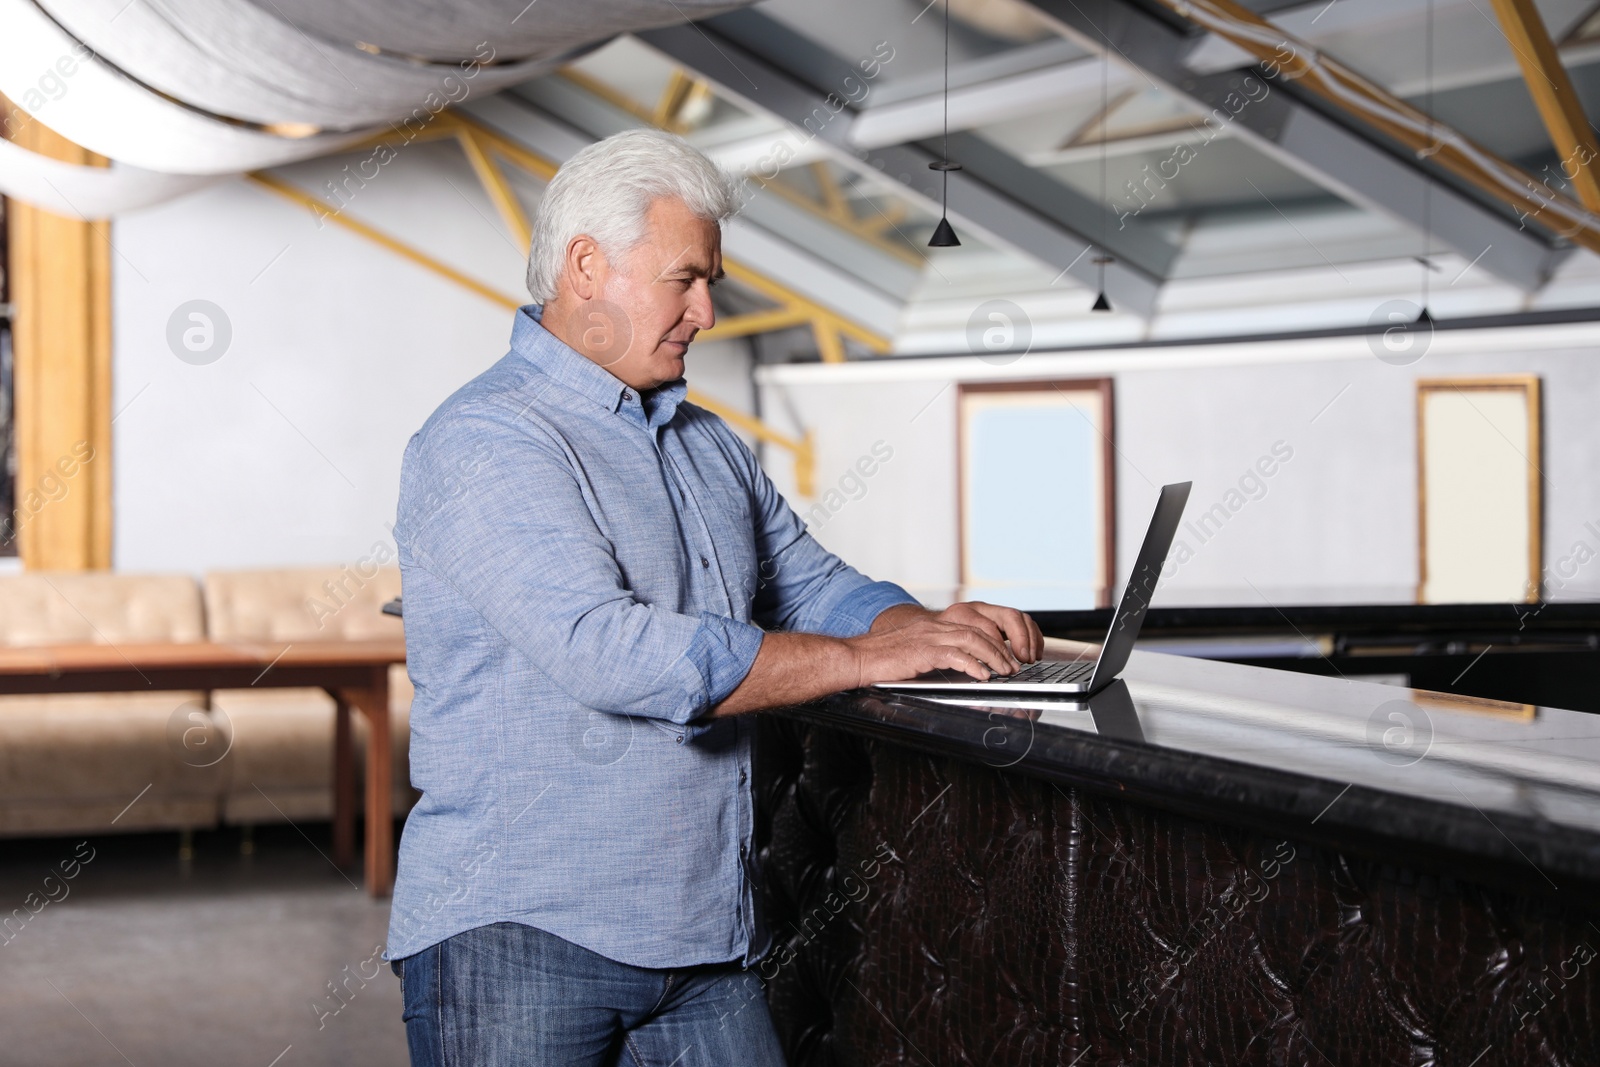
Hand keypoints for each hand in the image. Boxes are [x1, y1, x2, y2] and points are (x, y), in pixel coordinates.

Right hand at [844, 601, 1041, 684]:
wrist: (856, 658)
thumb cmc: (883, 659)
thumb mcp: (916, 651)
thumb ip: (938, 653)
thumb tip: (966, 667)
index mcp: (934, 625)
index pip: (975, 623)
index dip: (996, 638)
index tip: (1007, 654)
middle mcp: (934, 626)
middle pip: (979, 630)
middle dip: (1001, 649)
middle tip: (1013, 666)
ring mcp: (928, 636)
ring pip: (972, 639)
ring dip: (993, 656)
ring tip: (1005, 671)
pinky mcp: (921, 651)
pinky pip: (954, 654)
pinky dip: (973, 665)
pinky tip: (982, 676)